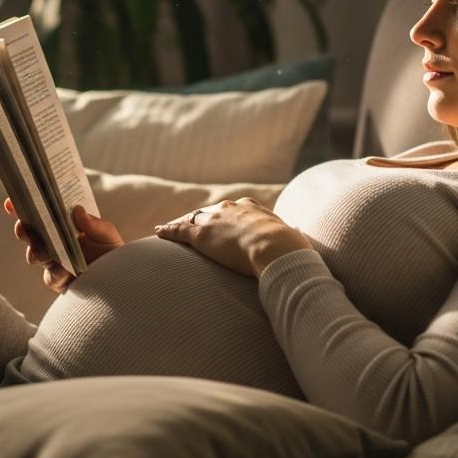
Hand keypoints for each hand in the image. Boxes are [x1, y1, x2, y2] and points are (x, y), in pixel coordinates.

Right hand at [5, 198, 124, 293]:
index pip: (40, 215)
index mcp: (62, 227)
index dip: (23, 208)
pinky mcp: (60, 282)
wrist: (123, 281)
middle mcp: (54, 244)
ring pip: (35, 256)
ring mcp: (55, 263)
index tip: (11, 202)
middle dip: (23, 230)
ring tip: (43, 250)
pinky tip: (63, 270)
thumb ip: (93, 224)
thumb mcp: (107, 235)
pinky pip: (51, 277)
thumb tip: (76, 210)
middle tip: (24, 226)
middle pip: (31, 235)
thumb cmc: (114, 253)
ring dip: (36, 251)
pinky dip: (55, 272)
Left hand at [154, 197, 311, 276]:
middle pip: (211, 212)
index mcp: (252, 208)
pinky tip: (158, 233)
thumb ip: (290, 240)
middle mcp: (231, 208)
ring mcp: (214, 219)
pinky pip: (179, 230)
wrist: (275, 248)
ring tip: (170, 229)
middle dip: (203, 219)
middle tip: (195, 226)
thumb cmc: (288, 248)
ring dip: (182, 224)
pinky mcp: (201, 233)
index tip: (226, 222)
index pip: (235, 210)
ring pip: (192, 219)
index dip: (228, 217)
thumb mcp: (292, 240)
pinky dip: (168, 231)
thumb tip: (300, 245)